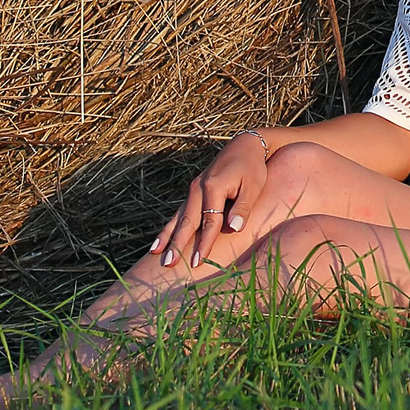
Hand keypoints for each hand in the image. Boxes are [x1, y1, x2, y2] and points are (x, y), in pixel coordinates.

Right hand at [152, 131, 270, 270]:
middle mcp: (199, 188)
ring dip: (167, 236)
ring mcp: (194, 189)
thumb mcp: (253, 187)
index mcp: (214, 187)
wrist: (244, 146)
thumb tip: (234, 228)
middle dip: (177, 243)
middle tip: (168, 263)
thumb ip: (242, 208)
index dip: (205, 243)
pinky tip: (160, 240)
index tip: (198, 262)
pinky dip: (169, 226)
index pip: (210, 221)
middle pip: (187, 220)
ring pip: (178, 216)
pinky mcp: (193, 191)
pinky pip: (179, 212)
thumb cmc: (252, 168)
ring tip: (155, 254)